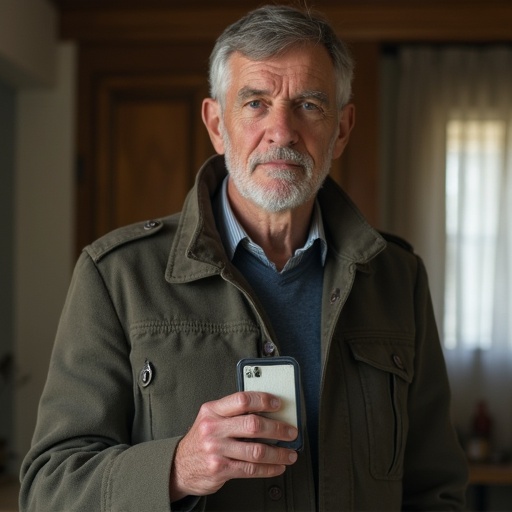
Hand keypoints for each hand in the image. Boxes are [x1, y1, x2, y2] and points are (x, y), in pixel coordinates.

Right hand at [169, 391, 298, 500]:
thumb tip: (266, 411)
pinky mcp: (220, 469)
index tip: (278, 404)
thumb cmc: (200, 440)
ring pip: (256, 450)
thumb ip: (233, 412)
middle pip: (253, 425)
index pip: (242, 399)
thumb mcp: (210, 418)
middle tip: (291, 431)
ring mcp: (216, 449)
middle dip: (278, 429)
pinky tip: (277, 466)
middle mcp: (213, 428)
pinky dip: (269, 468)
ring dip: (278, 453)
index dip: (263, 400)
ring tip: (289, 453)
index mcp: (212, 410)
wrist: (179, 466)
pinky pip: (251, 469)